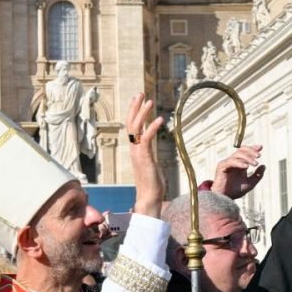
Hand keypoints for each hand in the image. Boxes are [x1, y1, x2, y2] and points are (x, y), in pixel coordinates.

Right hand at [123, 93, 166, 219]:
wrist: (149, 198)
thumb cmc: (152, 184)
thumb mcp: (151, 164)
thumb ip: (150, 154)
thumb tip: (152, 149)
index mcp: (135, 150)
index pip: (131, 127)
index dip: (133, 112)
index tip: (137, 99)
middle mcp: (134, 149)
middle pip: (130, 123)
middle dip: (135, 107)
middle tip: (140, 93)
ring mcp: (138, 153)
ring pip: (136, 128)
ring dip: (142, 113)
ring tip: (149, 100)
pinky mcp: (145, 158)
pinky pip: (146, 139)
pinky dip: (152, 127)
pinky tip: (160, 119)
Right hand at [210, 145, 265, 198]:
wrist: (225, 198)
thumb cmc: (235, 191)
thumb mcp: (250, 183)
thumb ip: (257, 175)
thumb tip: (264, 166)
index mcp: (239, 164)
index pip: (245, 152)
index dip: (252, 148)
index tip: (260, 147)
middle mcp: (233, 162)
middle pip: (241, 150)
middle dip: (251, 151)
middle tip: (259, 156)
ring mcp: (227, 163)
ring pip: (237, 155)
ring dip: (247, 158)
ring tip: (255, 163)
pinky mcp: (221, 167)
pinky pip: (230, 161)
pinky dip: (239, 163)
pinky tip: (246, 166)